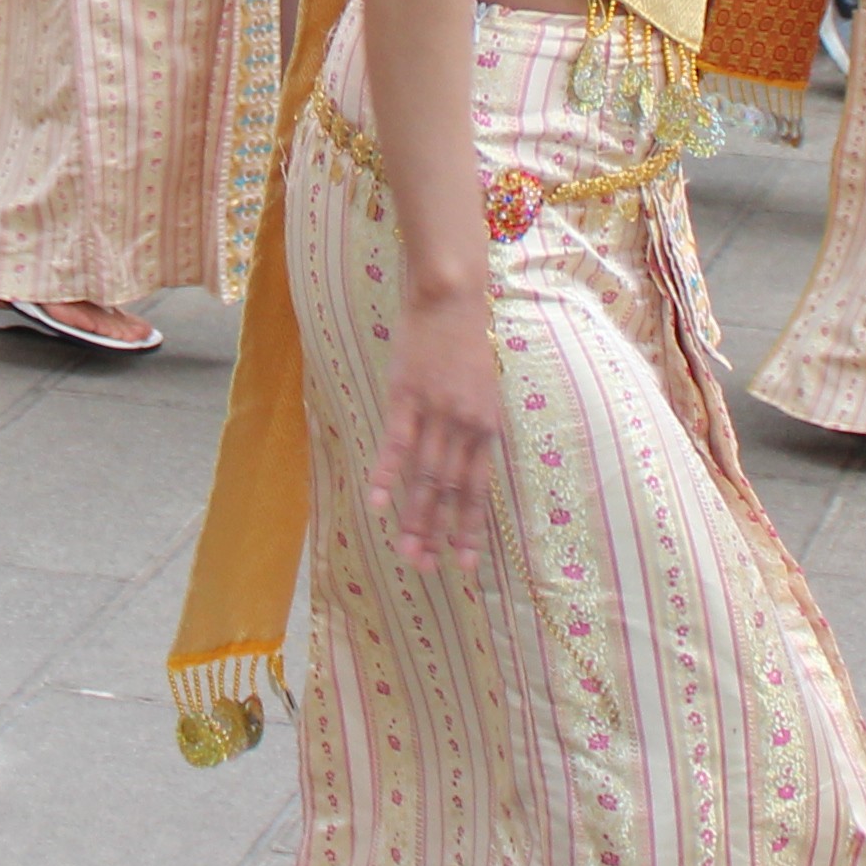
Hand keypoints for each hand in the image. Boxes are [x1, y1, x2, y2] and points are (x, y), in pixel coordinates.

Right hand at [369, 283, 505, 570]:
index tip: (462, 564)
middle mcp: (465, 426)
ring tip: (405, 551)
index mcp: (488, 426)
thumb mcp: (484, 388)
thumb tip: (463, 464)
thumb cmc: (468, 340)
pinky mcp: (407, 396)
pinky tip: (377, 504)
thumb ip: (474, 427)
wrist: (451, 297)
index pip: (477, 490)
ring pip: (424, 476)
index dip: (468, 529)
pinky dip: (387, 476)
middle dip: (437, 534)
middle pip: (449, 491)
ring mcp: (436, 412)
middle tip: (424, 568)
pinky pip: (397, 444)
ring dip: (414, 517)